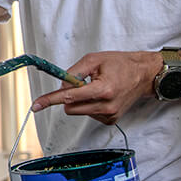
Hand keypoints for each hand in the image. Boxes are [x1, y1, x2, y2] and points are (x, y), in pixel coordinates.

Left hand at [31, 51, 161, 124]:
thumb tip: (61, 86)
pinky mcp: (111, 120)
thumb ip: (74, 72)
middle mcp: (106, 106)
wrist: (143, 75)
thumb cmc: (120, 64)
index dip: (50, 100)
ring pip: (78, 111)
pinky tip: (102, 96)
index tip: (36, 105)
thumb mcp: (94, 60)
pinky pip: (88, 114)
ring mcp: (109, 115)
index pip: (69, 97)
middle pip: (70, 107)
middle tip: (81, 83)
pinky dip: (89, 105)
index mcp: (102, 90)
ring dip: (80, 100)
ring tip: (97, 87)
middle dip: (68, 96)